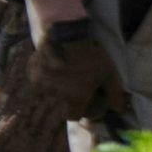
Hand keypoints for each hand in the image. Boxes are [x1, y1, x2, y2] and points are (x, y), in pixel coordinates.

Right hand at [29, 13, 134, 127]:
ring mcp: (42, 85)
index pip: (72, 116)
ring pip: (48, 91)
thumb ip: (114, 94)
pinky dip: (44, 75)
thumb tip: (119, 110)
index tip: (83, 103)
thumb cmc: (91, 57)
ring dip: (55, 86)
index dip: (78, 111)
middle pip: (60, 104)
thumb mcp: (109, 75)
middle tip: (73, 85)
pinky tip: (52, 65)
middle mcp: (55, 96)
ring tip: (64, 72)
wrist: (67, 35)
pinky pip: (38, 79)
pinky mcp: (32, 72)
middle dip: (66, 98)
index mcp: (73, 100)